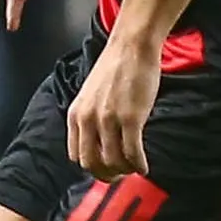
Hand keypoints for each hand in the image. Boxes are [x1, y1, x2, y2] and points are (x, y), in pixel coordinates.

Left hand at [67, 38, 162, 179]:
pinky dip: (139, 165)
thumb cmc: (115, 67)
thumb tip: (100, 144)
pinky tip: (144, 166)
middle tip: (120, 174)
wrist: (132, 46)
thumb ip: (90, 118)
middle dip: (107, 174)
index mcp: (75, 114)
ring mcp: (108, 119)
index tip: (105, 167)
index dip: (92, 166)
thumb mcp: (90, 95)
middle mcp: (88, 119)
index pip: (76, 156)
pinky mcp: (130, 118)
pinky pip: (133, 153)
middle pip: (92, 164)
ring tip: (135, 167)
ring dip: (125, 169)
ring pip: (114, 162)